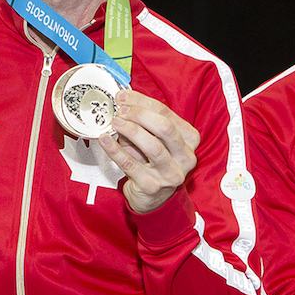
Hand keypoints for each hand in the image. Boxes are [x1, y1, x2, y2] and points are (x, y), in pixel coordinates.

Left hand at [99, 89, 199, 213]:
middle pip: (164, 128)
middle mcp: (185, 157)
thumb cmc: (153, 161)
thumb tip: (123, 101)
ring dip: (131, 130)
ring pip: (152, 147)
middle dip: (140, 115)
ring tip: (114, 122)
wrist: (153, 198)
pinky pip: (131, 164)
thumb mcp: (155, 139)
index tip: (123, 97)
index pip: (167, 114)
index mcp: (189, 139)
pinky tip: (105, 139)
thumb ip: (144, 122)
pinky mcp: (152, 186)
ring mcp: (170, 174)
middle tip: (120, 110)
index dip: (143, 103)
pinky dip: (116, 150)